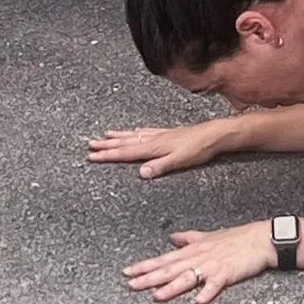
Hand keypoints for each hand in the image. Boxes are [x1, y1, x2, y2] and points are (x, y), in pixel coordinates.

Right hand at [87, 121, 230, 179]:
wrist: (213, 135)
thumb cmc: (197, 150)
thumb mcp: (179, 161)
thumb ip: (160, 167)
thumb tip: (140, 173)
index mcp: (154, 147)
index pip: (126, 152)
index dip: (108, 155)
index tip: (92, 156)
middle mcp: (153, 139)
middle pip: (125, 142)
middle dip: (107, 145)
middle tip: (90, 145)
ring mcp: (159, 135)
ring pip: (132, 135)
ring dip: (117, 137)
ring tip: (103, 136)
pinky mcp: (166, 133)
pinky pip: (143, 131)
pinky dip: (133, 131)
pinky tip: (132, 131)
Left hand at [124, 221, 274, 303]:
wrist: (258, 239)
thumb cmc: (235, 238)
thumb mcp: (207, 236)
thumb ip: (187, 238)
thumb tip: (171, 238)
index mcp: (192, 250)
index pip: (163, 259)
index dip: (144, 266)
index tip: (127, 272)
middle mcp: (197, 258)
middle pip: (169, 269)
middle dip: (149, 277)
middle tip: (130, 284)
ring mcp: (211, 266)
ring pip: (186, 278)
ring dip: (171, 287)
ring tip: (156, 296)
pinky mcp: (225, 274)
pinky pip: (214, 285)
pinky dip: (206, 292)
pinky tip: (198, 301)